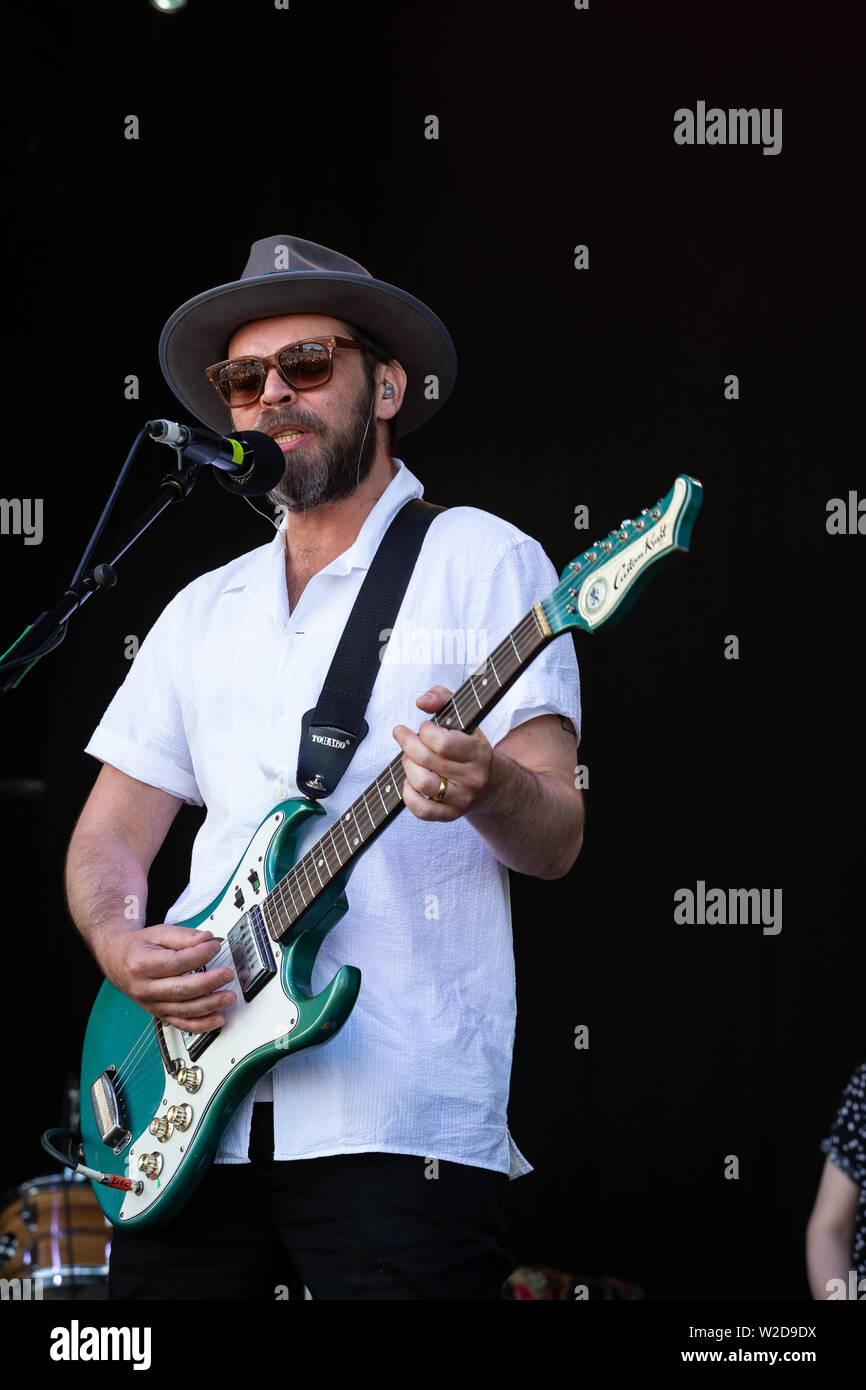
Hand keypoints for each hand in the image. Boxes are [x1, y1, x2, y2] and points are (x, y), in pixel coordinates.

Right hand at [99, 924, 236, 1033]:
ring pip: (183, 1010)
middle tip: (227, 975)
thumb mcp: (159, 933)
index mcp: (142, 964)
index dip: (200, 955)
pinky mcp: (158, 1014)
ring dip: (209, 1005)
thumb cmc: (139, 947)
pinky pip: (180, 1023)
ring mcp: (151, 1004)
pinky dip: (201, 1024)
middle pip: (180, 989)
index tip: (215, 946)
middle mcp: (144, 988)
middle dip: (208, 983)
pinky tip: (217, 1020)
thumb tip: (207, 939)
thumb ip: (184, 936)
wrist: (118, 961)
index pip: (176, 962)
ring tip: (228, 997)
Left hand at [393, 685, 495, 821]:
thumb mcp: (465, 718)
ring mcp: (461, 798)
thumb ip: (443, 698)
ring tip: (409, 759)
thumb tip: (421, 701)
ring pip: (423, 784)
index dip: (426, 731)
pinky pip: (422, 810)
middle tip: (405, 737)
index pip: (444, 742)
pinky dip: (408, 794)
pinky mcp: (449, 814)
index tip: (425, 727)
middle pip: (428, 760)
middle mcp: (471, 777)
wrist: (492, 785)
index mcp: (478, 753)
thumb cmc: (471, 748)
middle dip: (408, 744)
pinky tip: (410, 782)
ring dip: (408, 768)